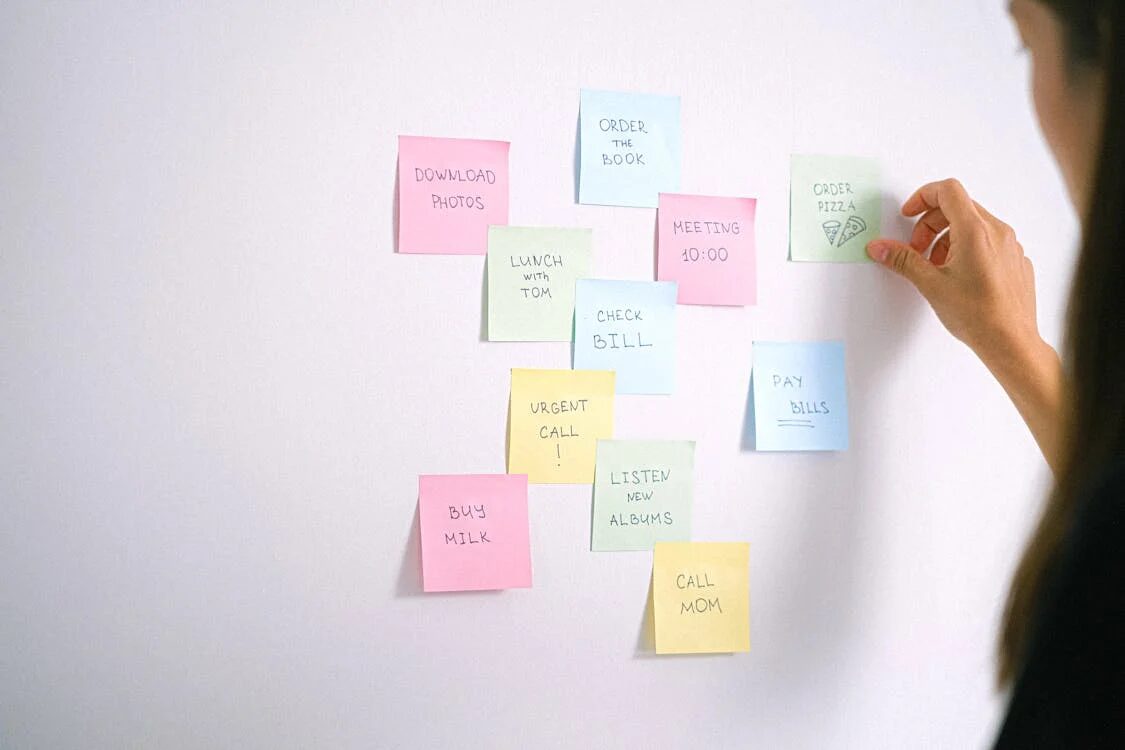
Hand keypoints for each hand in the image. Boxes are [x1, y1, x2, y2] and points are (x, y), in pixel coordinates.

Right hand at [867, 178, 1063, 470]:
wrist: (1011, 341)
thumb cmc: (978, 315)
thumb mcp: (931, 285)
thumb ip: (903, 260)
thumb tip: (880, 247)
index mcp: (975, 231)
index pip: (948, 190)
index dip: (923, 197)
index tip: (909, 215)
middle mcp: (997, 232)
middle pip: (958, 207)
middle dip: (931, 223)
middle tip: (917, 248)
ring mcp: (1010, 245)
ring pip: (974, 225)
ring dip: (948, 237)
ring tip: (936, 266)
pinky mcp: (1015, 260)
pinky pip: (989, 241)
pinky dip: (967, 249)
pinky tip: (958, 276)